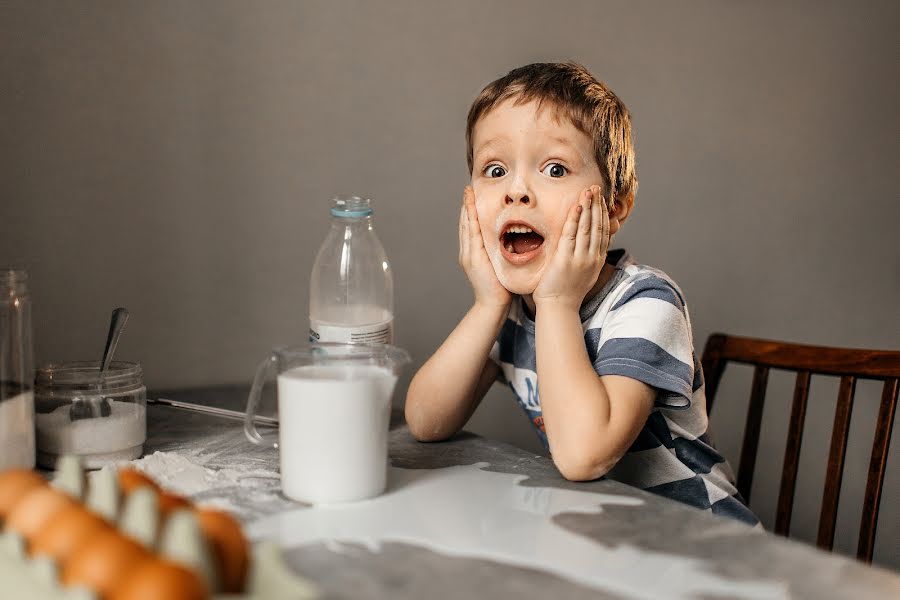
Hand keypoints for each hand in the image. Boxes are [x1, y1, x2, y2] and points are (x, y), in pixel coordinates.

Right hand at [459, 186, 511, 308]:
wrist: (493, 304)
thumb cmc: (500, 287)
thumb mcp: (499, 265)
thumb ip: (500, 252)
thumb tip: (510, 241)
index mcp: (473, 253)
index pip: (471, 228)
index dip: (471, 211)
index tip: (473, 197)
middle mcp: (467, 252)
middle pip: (465, 223)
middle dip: (466, 206)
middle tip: (468, 189)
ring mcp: (468, 255)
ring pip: (466, 226)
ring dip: (466, 209)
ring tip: (467, 194)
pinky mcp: (472, 258)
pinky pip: (470, 235)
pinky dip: (469, 221)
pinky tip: (470, 210)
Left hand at [533, 185, 609, 310]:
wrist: (558, 308)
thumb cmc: (566, 292)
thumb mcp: (583, 274)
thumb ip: (587, 258)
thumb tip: (588, 246)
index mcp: (597, 260)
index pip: (603, 232)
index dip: (603, 213)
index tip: (601, 199)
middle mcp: (592, 258)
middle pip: (598, 226)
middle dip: (598, 205)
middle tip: (597, 188)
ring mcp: (580, 259)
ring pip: (587, 227)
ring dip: (588, 207)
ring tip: (589, 191)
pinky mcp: (565, 260)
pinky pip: (571, 235)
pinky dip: (575, 219)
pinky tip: (577, 207)